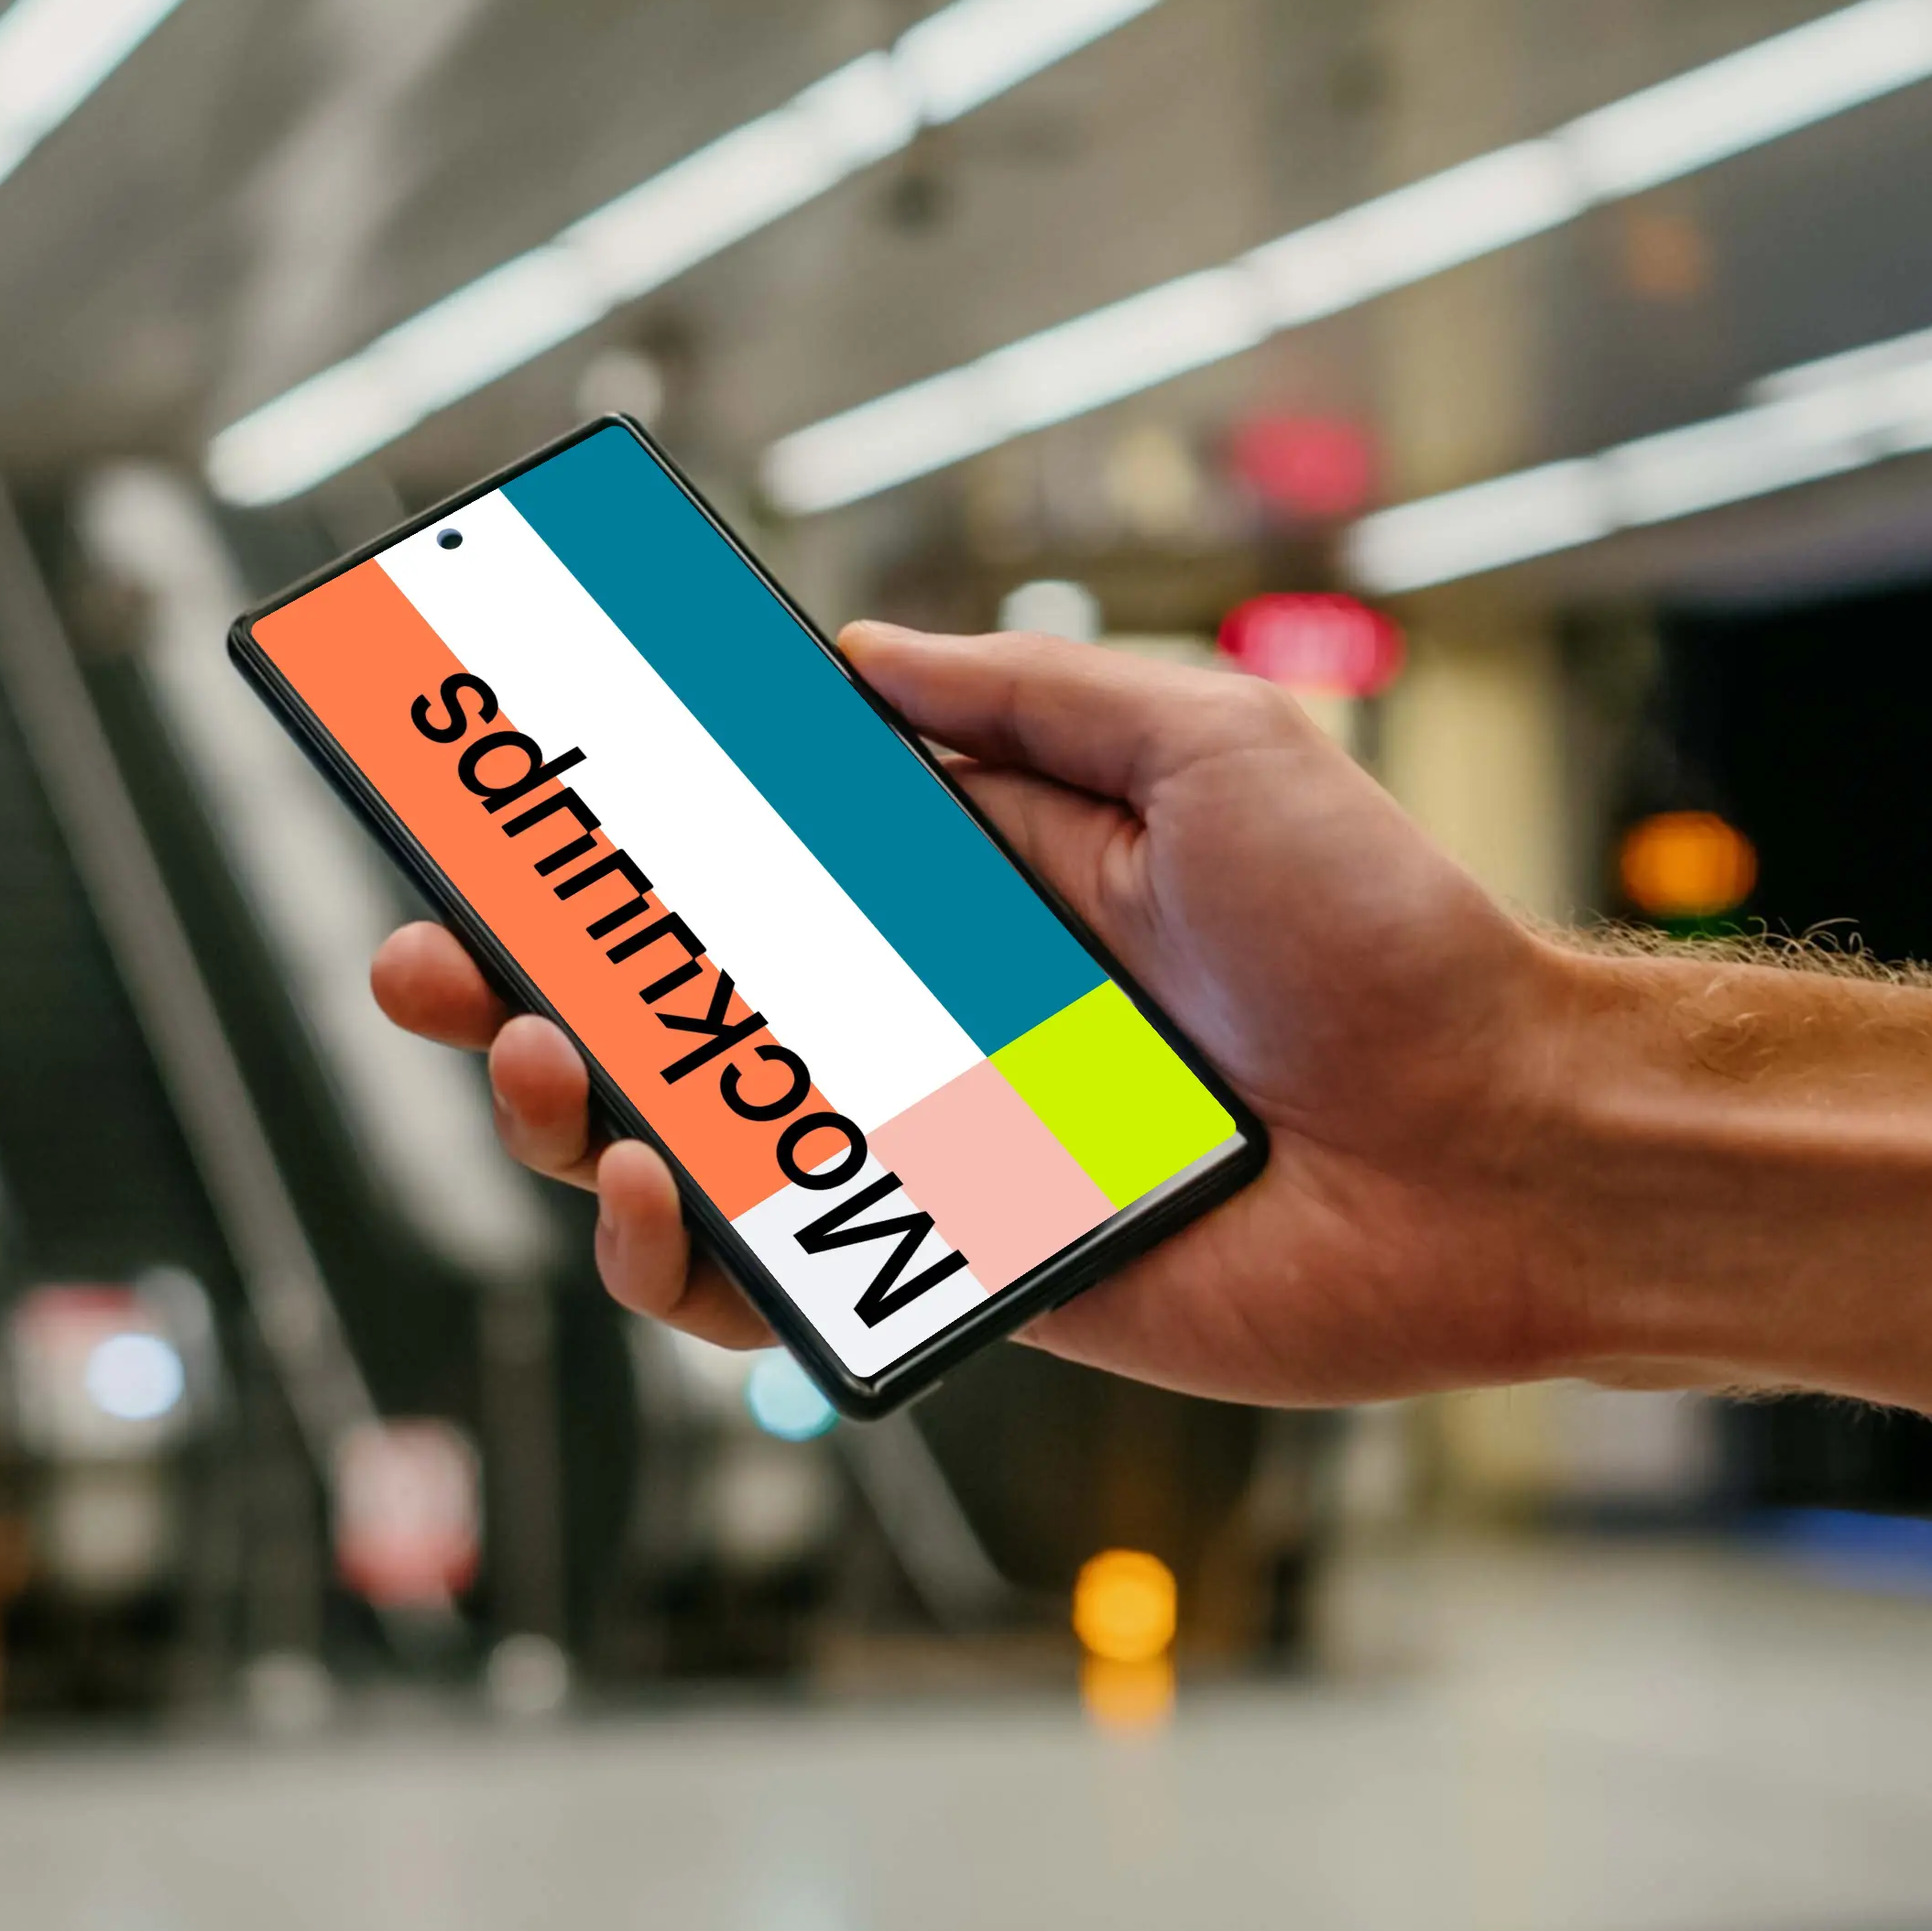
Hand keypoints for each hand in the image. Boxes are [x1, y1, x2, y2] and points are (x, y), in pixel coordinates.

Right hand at [368, 624, 1609, 1406]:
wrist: (1506, 1146)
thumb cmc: (1385, 938)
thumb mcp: (1212, 743)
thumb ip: (1024, 702)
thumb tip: (846, 653)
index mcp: (978, 883)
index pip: (751, 848)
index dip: (614, 833)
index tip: (491, 796)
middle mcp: (935, 1016)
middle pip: (677, 1003)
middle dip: (522, 981)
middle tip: (425, 963)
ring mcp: (937, 1151)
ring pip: (693, 1144)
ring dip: (568, 1112)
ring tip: (532, 1070)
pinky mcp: (969, 1274)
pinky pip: (783, 1277)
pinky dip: (682, 1254)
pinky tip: (646, 1201)